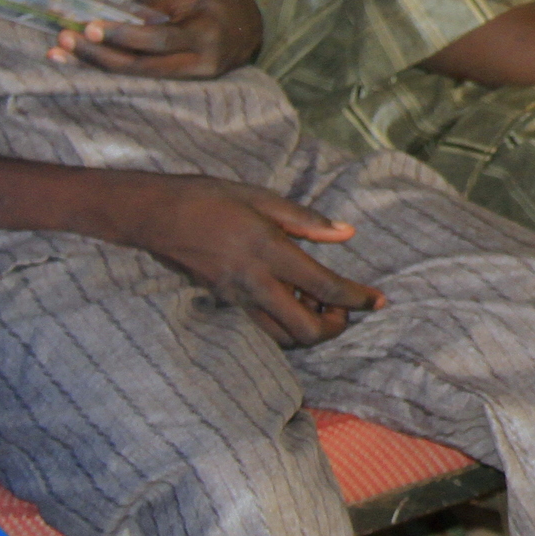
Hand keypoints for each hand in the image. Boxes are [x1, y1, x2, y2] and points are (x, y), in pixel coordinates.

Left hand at [49, 0, 262, 77]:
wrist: (248, 28)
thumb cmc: (212, 2)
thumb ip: (149, 7)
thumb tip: (106, 17)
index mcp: (204, 36)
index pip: (158, 40)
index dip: (123, 35)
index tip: (89, 27)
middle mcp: (199, 65)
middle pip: (141, 67)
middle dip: (98, 55)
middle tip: (64, 40)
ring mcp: (189, 82)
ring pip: (135, 78)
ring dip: (95, 65)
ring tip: (59, 54)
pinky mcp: (179, 88)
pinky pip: (139, 80)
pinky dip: (109, 70)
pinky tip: (82, 63)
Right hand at [110, 174, 381, 346]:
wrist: (156, 215)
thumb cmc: (211, 198)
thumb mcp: (262, 198)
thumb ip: (306, 220)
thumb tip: (347, 233)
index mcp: (269, 252)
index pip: (325, 287)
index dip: (357, 299)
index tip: (379, 301)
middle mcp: (254, 283)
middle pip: (305, 330)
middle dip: (335, 327)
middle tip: (346, 309)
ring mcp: (236, 298)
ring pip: (282, 337)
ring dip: (309, 329)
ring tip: (320, 302)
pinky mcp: (224, 303)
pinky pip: (263, 327)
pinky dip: (286, 323)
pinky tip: (292, 298)